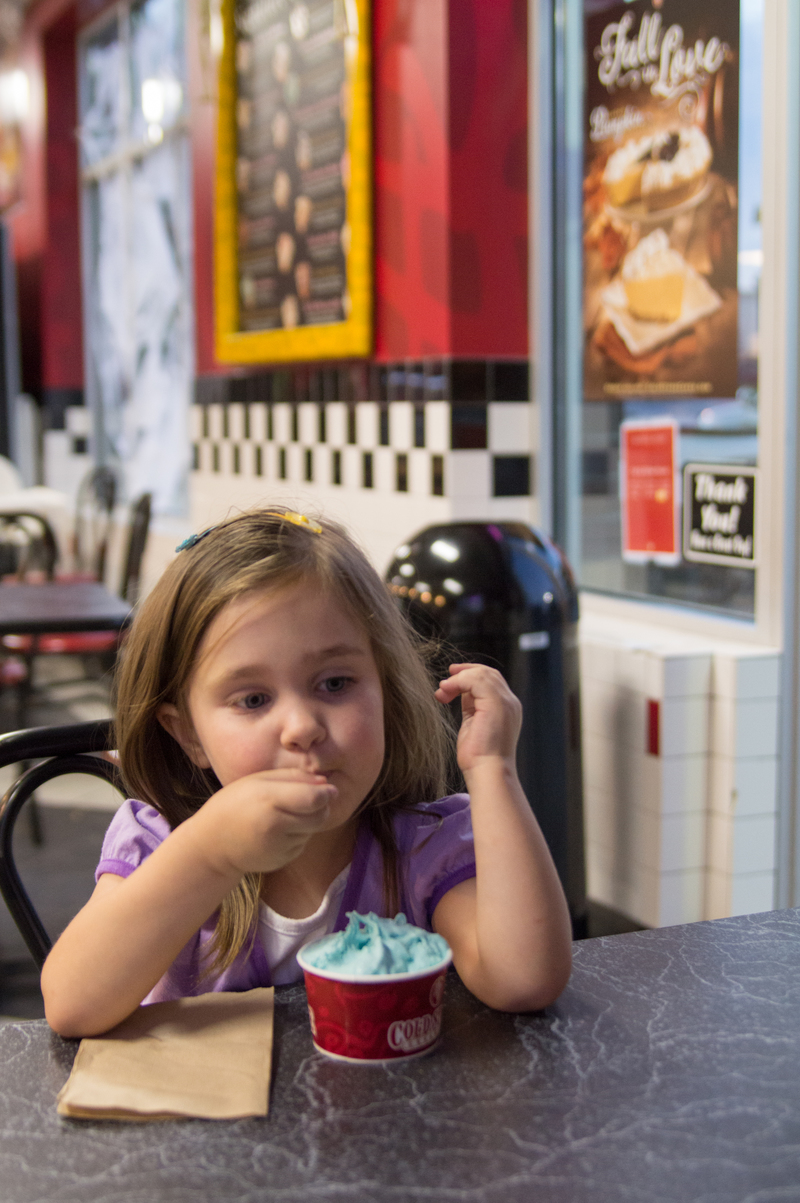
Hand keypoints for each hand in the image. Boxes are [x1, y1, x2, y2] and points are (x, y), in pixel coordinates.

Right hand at [187, 768, 337, 878]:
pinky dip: (297, 835)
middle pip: (320, 816)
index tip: (329, 788)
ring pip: (312, 830)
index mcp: (268, 800)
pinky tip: (277, 831)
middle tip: (308, 799)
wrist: (212, 844)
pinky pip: (302, 843)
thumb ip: (292, 777)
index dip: (326, 793)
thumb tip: (324, 782)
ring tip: (282, 814)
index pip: (314, 799)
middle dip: (321, 806)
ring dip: (307, 821)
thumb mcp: (258, 781)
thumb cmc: (234, 804)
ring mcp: (279, 847)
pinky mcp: (281, 861)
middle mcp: (275, 826)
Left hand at [434, 663, 521, 775]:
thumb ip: (471, 707)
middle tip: (446, 679)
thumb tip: (461, 693)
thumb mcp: (473, 724)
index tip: (452, 678)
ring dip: (458, 678)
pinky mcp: (496, 703)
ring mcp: (505, 702)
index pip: (492, 682)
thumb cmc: (478, 758)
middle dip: (465, 671)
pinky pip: (476, 680)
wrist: (487, 773)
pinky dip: (458, 681)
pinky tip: (446, 692)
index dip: (471, 675)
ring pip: (482, 674)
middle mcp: (510, 703)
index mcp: (507, 708)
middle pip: (488, 674)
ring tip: (443, 690)